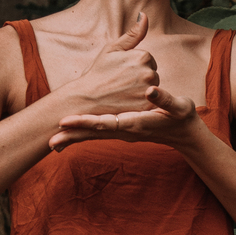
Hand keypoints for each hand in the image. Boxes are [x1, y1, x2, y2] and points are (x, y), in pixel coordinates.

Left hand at [49, 85, 199, 150]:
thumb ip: (164, 98)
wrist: (185, 134)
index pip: (105, 123)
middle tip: (51, 141)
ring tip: (53, 143)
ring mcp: (122, 132)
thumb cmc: (182, 117)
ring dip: (74, 139)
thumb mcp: (178, 106)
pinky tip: (69, 137)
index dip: (86, 122)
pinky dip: (83, 135)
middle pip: (94, 133)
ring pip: (94, 136)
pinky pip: (98, 134)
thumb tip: (150, 90)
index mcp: (135, 122)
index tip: (67, 122)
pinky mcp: (121, 130)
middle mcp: (125, 130)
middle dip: (72, 137)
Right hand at [69, 12, 160, 117]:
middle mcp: (149, 73)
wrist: (87, 98)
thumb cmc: (98, 72)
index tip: (120, 71)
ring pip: (152, 89)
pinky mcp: (147, 107)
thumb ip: (133, 34)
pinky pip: (151, 102)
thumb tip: (145, 15)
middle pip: (152, 74)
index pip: (148, 60)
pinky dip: (141, 103)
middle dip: (139, 78)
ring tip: (123, 93)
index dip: (133, 66)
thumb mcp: (113, 49)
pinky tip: (128, 102)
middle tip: (121, 83)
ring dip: (141, 91)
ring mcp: (149, 91)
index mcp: (143, 56)